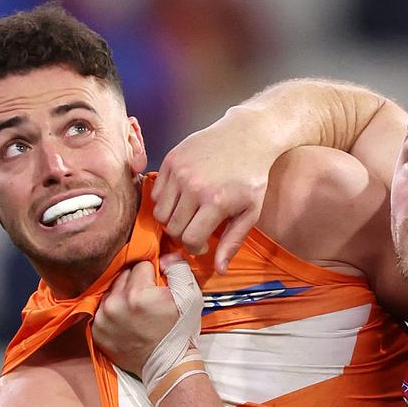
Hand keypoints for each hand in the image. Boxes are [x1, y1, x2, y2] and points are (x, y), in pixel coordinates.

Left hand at [92, 254, 202, 376]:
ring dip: (122, 296)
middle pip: (123, 275)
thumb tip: (165, 255)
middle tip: (147, 299)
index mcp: (138, 293)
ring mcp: (103, 318)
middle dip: (135, 282)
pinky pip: (102, 309)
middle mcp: (115, 303)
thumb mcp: (190, 296)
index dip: (152, 273)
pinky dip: (112, 311)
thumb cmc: (180, 330)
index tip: (157, 287)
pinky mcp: (96, 331)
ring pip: (111, 291)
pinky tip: (125, 321)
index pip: (140, 264)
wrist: (168, 365)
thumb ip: (177, 269)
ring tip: (136, 310)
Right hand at [153, 112, 271, 274]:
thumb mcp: (250, 212)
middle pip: (172, 228)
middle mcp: (193, 186)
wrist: (246, 136)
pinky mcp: (171, 160)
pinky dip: (165, 200)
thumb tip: (219, 270)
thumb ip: (232, 242)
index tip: (202, 244)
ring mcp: (179, 171)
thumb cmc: (251, 177)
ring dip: (171, 219)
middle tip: (195, 229)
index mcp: (215, 201)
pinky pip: (156, 193)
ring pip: (160, 212)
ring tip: (187, 214)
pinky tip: (182, 197)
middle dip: (183, 234)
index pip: (189, 238)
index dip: (195, 247)